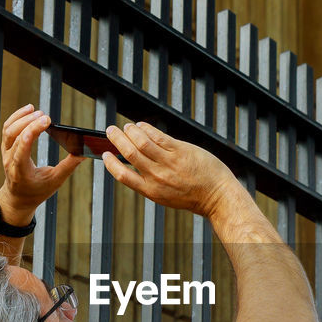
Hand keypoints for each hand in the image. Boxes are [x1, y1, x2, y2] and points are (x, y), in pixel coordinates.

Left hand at [0, 105, 84, 223]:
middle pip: (15, 135)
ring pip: (9, 129)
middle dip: (30, 122)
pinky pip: (8, 128)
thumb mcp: (55, 181)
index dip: (33, 131)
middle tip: (45, 116)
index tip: (47, 121)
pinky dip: (17, 117)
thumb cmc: (37, 191)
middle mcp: (10, 160)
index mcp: (21, 171)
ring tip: (37, 111)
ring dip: (22, 117)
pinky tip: (29, 110)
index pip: (22, 147)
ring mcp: (6, 152)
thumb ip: (68, 166)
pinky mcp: (6, 146)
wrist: (18, 198)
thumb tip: (83, 153)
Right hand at [102, 122, 238, 216]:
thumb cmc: (192, 195)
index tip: (105, 154)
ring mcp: (169, 163)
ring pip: (142, 142)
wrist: (216, 195)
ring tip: (127, 126)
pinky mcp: (180, 151)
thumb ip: (150, 181)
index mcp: (151, 190)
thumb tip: (135, 162)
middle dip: (117, 139)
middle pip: (130, 153)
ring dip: (131, 131)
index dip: (111, 163)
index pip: (123, 176)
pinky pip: (159, 136)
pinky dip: (146, 128)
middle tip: (111, 130)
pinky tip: (142, 126)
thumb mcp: (165, 195)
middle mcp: (157, 177)